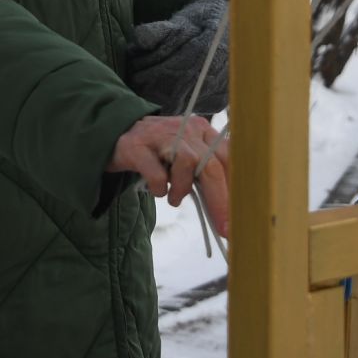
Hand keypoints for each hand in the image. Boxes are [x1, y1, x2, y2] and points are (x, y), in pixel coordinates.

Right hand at [107, 115, 228, 236]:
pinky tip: (157, 190)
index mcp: (203, 131)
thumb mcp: (187, 156)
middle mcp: (186, 129)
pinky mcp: (138, 146)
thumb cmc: (159, 152)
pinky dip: (159, 189)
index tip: (240, 217)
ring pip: (187, 163)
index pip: (228, 158)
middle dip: (219, 200)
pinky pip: (156, 173)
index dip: (236, 188)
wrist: (117, 134)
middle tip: (223, 228)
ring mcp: (161, 136)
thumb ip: (206, 173)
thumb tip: (229, 209)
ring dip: (183, 189)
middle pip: (211, 164)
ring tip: (174, 198)